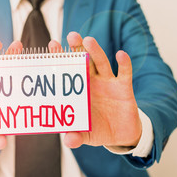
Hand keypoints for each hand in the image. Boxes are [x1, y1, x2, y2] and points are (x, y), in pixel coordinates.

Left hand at [49, 32, 141, 148]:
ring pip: (101, 63)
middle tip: (70, 36)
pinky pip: (125, 73)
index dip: (60, 58)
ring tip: (88, 41)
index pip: (67, 70)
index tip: (51, 45)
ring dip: (96, 51)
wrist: (121, 134)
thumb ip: (77, 136)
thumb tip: (68, 141)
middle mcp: (92, 82)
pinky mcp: (124, 87)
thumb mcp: (86, 135)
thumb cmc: (98, 130)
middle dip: (76, 48)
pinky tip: (120, 55)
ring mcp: (108, 83)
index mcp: (79, 90)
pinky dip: (124, 63)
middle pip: (83, 61)